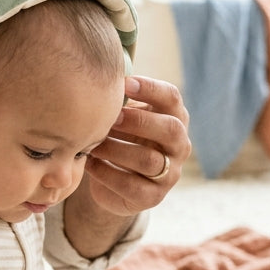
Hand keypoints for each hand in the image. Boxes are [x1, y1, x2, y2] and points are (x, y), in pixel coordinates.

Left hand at [82, 75, 190, 215]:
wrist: (115, 181)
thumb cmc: (119, 137)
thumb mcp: (124, 115)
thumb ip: (120, 99)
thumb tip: (98, 72)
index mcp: (174, 117)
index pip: (172, 98)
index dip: (151, 89)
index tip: (124, 84)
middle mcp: (179, 146)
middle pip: (170, 130)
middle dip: (139, 121)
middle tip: (111, 118)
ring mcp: (170, 173)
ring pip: (149, 160)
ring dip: (117, 149)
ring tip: (94, 142)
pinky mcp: (153, 197)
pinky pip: (132, 186)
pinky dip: (107, 173)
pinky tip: (90, 163)